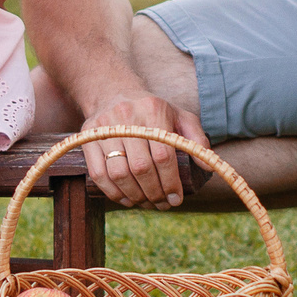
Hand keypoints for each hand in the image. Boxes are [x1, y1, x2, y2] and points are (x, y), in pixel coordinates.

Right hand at [81, 91, 206, 209]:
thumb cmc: (152, 110)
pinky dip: (113, 192)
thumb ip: (196, 138)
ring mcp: (104, 127)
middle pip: (141, 167)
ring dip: (135, 195)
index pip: (163, 155)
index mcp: (153, 110)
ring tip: (146, 203)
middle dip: (154, 193)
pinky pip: (98, 173)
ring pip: (119, 173)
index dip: (170, 182)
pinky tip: (127, 199)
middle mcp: (126, 117)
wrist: (113, 92)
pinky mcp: (88, 137)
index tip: (176, 198)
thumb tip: (208, 166)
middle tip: (162, 204)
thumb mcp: (179, 116)